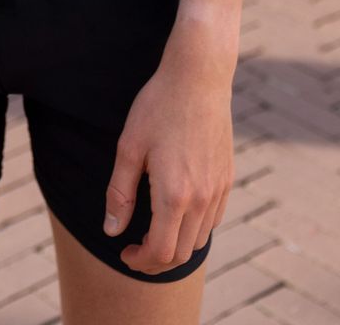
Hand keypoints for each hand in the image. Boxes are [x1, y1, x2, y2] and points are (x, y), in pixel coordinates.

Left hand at [104, 40, 233, 273]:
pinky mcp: (227, 180)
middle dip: (155, 260)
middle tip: (135, 248)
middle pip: (180, 254)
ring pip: (198, 240)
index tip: (124, 252)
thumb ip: (119, 193)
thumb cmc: (158, 106)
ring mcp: (218, 190)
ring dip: (175, 245)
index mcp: (174, 194)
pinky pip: (213, 220)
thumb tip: (112, 231)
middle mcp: (201, 199)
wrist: (198, 78)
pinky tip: (176, 212)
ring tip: (153, 230)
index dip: (140, 261)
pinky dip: (193, 228)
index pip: (160, 252)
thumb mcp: (129, 146)